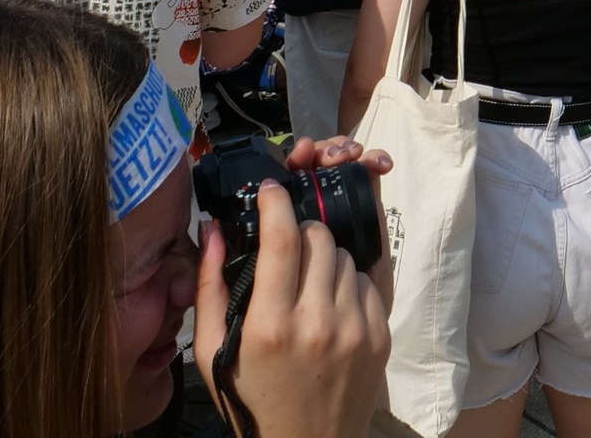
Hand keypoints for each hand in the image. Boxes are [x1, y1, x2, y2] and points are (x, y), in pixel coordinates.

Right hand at [194, 156, 392, 437]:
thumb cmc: (252, 401)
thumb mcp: (212, 352)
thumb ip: (209, 287)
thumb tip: (211, 230)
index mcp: (270, 325)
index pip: (282, 238)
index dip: (276, 202)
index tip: (272, 189)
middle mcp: (317, 323)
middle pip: (318, 238)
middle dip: (301, 232)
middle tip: (288, 250)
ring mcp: (355, 329)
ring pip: (345, 255)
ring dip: (326, 258)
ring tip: (309, 287)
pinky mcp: (381, 336)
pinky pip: (370, 280)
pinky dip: (351, 282)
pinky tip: (332, 304)